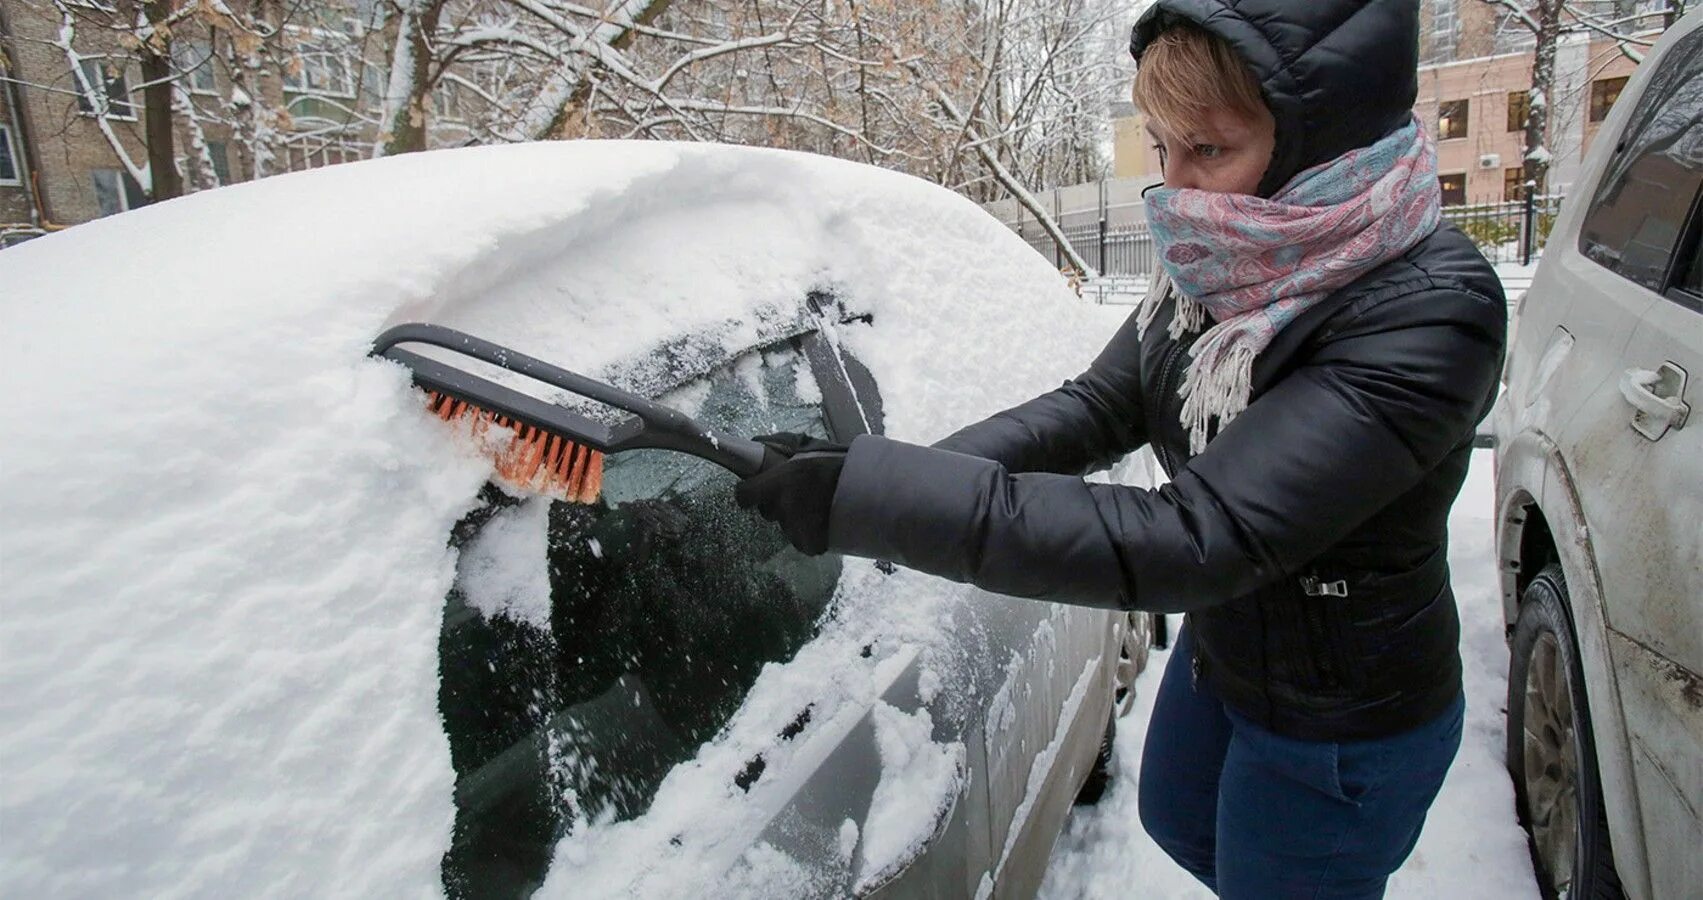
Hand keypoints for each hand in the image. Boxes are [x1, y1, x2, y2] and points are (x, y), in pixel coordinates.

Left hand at [734, 432, 847, 555]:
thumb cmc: (839, 464)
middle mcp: (784, 507)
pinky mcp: (811, 544)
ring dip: (795, 520)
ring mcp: (797, 529)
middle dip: (778, 504)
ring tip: (816, 508)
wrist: (869, 489)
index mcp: (779, 483)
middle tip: (798, 494)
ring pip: (786, 527)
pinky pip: (801, 543)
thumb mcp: (807, 448)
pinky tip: (822, 523)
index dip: (748, 493)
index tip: (754, 491)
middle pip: (767, 512)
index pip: (743, 495)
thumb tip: (757, 444)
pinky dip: (810, 536)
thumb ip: (780, 448)